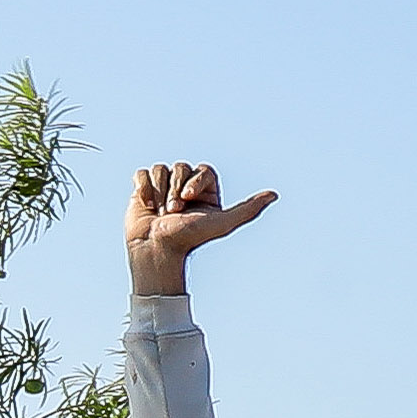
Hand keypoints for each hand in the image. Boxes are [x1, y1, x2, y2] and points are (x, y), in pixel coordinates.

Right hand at [125, 161, 278, 294]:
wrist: (156, 249)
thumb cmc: (189, 238)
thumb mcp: (222, 223)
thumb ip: (248, 209)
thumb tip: (274, 195)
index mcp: (207, 192)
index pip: (203, 170)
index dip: (194, 182)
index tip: (187, 200)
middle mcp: (186, 187)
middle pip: (181, 167)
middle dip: (175, 190)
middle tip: (174, 211)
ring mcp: (164, 187)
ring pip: (160, 169)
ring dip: (159, 192)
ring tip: (160, 212)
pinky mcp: (143, 189)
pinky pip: (142, 173)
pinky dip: (143, 188)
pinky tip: (147, 205)